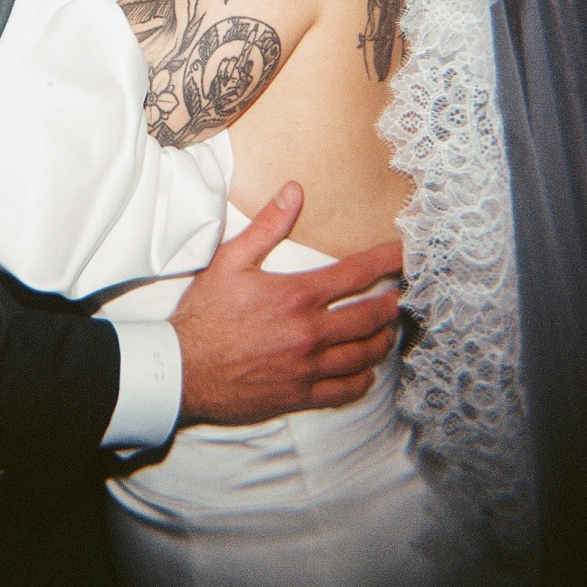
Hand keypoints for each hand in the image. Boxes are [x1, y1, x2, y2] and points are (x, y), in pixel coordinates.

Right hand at [169, 183, 403, 425]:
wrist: (181, 369)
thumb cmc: (204, 314)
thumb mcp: (230, 260)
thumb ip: (267, 226)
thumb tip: (294, 191)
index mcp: (297, 295)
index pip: (355, 273)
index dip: (385, 261)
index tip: (404, 256)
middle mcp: (310, 332)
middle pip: (369, 317)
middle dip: (392, 305)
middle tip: (401, 297)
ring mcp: (308, 367)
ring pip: (363, 355)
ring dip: (383, 341)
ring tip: (389, 332)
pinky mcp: (300, 395)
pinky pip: (345, 390)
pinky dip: (362, 380)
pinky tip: (366, 372)